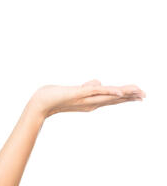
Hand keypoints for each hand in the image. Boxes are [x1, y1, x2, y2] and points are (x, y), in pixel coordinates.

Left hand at [30, 79, 145, 118]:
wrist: (40, 103)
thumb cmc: (55, 96)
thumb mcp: (75, 90)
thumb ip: (88, 86)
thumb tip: (99, 81)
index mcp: (90, 102)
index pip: (111, 98)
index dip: (125, 96)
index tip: (139, 95)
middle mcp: (90, 103)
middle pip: (114, 98)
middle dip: (130, 96)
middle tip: (145, 95)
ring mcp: (85, 99)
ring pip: (109, 96)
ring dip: (124, 94)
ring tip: (138, 93)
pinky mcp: (79, 94)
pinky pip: (96, 93)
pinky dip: (108, 92)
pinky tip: (119, 92)